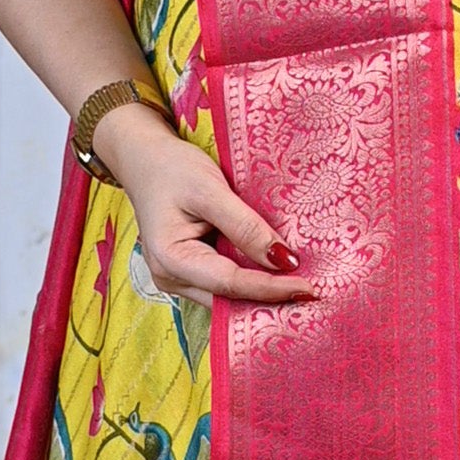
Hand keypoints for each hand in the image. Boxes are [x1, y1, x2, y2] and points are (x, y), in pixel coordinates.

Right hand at [90, 103, 313, 303]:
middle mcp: (172, 278)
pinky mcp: (191, 272)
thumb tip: (283, 261)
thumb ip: (245, 226)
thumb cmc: (172, 169)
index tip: (309, 288)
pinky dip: (252, 281)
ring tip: (303, 289)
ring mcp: (179, 279)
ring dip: (263, 293)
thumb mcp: (211, 190)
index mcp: (171, 260)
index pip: (231, 283)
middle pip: (229, 299)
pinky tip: (279, 278)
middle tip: (314, 295)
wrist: (144, 159)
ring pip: (229, 297)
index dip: (271, 288)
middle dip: (270, 299)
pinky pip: (225, 285)